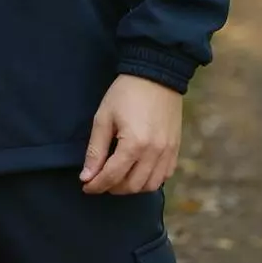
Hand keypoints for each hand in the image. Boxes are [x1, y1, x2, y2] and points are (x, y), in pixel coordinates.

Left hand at [79, 74, 181, 194]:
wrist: (155, 74)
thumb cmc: (125, 93)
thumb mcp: (104, 117)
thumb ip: (95, 150)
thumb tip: (86, 176)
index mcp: (134, 144)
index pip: (112, 176)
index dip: (96, 185)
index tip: (86, 186)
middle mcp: (154, 152)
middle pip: (132, 186)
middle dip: (112, 188)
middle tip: (99, 181)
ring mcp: (168, 152)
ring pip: (150, 186)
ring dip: (131, 187)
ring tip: (118, 178)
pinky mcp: (175, 148)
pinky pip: (164, 175)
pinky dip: (150, 180)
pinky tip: (138, 171)